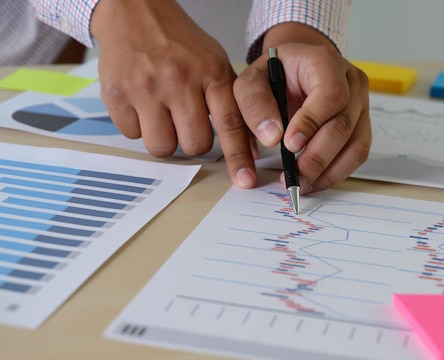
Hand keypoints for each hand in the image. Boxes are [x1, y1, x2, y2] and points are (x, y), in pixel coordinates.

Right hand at [91, 0, 255, 187]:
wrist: (134, 10)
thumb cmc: (179, 44)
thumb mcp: (214, 63)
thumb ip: (230, 102)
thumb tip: (250, 147)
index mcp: (211, 73)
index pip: (230, 124)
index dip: (238, 156)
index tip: (243, 180)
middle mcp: (179, 80)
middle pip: (195, 145)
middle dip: (193, 140)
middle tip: (186, 121)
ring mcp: (145, 87)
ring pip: (162, 147)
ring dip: (164, 138)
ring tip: (162, 113)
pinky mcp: (116, 94)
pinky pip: (132, 135)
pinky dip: (138, 125)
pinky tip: (141, 102)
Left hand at [234, 23, 370, 193]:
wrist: (296, 69)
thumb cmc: (275, 74)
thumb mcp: (252, 80)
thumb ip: (255, 104)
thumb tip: (272, 137)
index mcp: (326, 62)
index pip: (330, 93)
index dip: (312, 121)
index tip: (289, 144)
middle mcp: (351, 82)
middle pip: (343, 125)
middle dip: (316, 157)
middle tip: (292, 177)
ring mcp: (361, 105)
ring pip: (355, 145)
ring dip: (328, 171)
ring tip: (301, 184)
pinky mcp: (362, 126)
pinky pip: (357, 155)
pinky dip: (335, 173)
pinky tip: (314, 181)